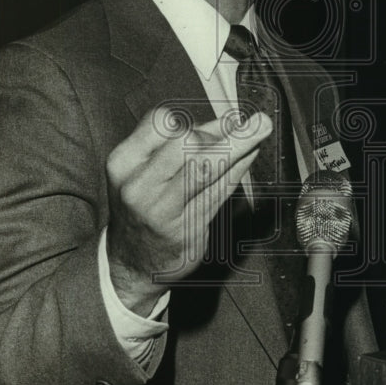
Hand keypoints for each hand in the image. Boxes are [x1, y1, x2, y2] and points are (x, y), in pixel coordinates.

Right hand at [106, 107, 271, 315]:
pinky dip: (240, 168)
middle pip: (185, 142)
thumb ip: (180, 144)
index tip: (206, 127)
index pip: (159, 123)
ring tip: (262, 125)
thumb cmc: (142, 209)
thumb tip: (224, 121)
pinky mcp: (188, 228)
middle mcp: (139, 187)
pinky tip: (251, 155)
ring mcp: (163, 210)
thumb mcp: (144, 172)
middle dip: (216, 134)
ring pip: (207, 166)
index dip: (189, 120)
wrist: (131, 263)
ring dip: (240, 142)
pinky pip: (220, 190)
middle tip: (234, 135)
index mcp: (123, 163)